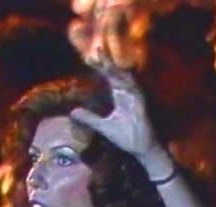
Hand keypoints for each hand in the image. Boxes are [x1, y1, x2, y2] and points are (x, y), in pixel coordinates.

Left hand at [70, 47, 164, 162]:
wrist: (141, 149)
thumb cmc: (127, 137)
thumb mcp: (103, 126)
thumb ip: (89, 118)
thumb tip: (73, 112)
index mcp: (120, 97)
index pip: (109, 78)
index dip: (101, 68)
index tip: (90, 58)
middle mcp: (128, 94)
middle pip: (117, 75)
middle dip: (108, 63)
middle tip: (98, 49)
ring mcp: (136, 99)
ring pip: (126, 80)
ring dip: (117, 71)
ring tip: (107, 61)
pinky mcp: (142, 106)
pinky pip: (136, 93)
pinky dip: (129, 85)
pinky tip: (122, 78)